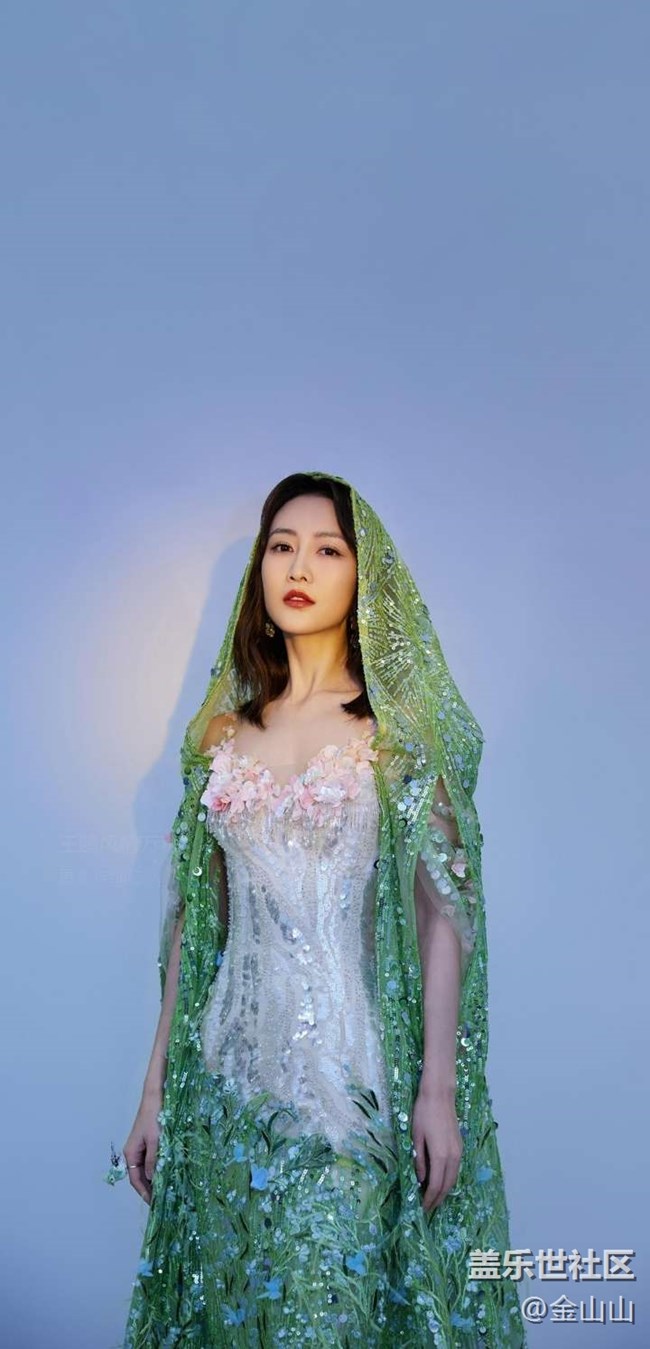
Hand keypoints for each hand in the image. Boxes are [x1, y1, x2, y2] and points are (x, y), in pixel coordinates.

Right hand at [123, 1093, 161, 1205]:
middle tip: (163, 1201)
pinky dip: (159, 1168)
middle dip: (150, 1189)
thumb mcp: (155, 1141)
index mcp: (131, 1153)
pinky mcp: (150, 1142)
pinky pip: (153, 1160)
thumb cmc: (154, 1117)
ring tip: (167, 1191)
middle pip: (140, 1176)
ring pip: (147, 1169)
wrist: (156, 1096)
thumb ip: (153, 1161)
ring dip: (156, 1179)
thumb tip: (152, 1180)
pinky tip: (168, 1173)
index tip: (154, 1204)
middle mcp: (134, 1152)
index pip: (135, 1180)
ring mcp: (142, 1147)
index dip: (144, 1193)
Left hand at [411, 1081, 462, 1212]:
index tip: (422, 1208)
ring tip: (433, 1198)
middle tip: (428, 1208)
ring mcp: (459, 1151)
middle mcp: (453, 1156)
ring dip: (444, 1190)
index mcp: (440, 1155)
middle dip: (438, 1199)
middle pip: (447, 1185)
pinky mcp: (460, 1146)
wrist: (440, 1095)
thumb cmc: (424, 1113)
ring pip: (454, 1178)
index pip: (435, 1185)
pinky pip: (456, 1169)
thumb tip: (420, 1179)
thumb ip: (419, 1160)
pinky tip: (440, 1180)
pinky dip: (448, 1179)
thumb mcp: (416, 1137)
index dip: (429, 1199)